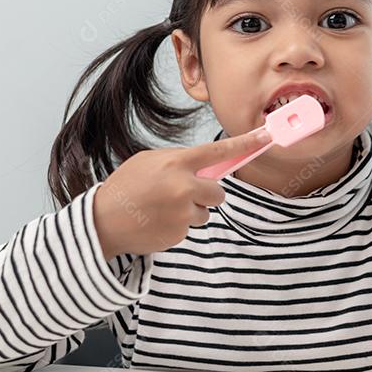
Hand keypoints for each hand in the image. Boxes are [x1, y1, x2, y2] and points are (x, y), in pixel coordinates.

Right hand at [92, 130, 270, 260]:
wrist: (102, 222)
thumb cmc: (127, 187)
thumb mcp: (149, 161)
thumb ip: (180, 161)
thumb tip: (207, 166)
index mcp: (177, 163)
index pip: (219, 151)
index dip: (246, 144)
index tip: (268, 137)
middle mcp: (184, 187)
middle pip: (219, 193)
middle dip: (206, 195)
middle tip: (182, 194)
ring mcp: (183, 213)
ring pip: (204, 213)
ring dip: (190, 212)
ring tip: (162, 209)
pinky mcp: (180, 234)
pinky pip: (190, 228)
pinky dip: (177, 226)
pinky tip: (157, 222)